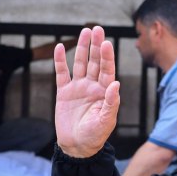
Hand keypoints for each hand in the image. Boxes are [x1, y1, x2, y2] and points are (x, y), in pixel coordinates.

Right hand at [54, 26, 119, 157]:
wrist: (77, 146)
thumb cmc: (95, 136)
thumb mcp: (106, 121)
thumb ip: (111, 102)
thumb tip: (115, 83)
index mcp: (105, 92)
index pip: (107, 70)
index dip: (107, 57)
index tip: (107, 43)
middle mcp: (93, 86)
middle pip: (95, 62)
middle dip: (96, 46)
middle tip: (97, 29)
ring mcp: (78, 88)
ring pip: (80, 63)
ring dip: (82, 48)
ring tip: (85, 31)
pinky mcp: (64, 92)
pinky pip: (62, 73)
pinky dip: (61, 61)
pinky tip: (61, 47)